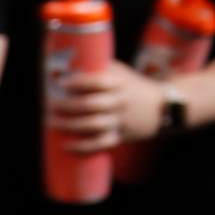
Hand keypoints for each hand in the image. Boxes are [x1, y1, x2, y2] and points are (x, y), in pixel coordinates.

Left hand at [49, 60, 166, 154]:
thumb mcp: (122, 73)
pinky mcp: (121, 136)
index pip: (98, 82)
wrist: (163, 108)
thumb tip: (65, 67)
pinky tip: (67, 145)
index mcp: (120, 83)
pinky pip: (101, 144)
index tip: (62, 83)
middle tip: (51, 104)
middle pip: (91, 105)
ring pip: (93, 125)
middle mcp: (120, 102)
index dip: (78, 83)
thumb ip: (98, 70)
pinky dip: (83, 147)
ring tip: (53, 122)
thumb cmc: (134, 86)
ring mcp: (121, 120)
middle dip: (67, 106)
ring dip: (71, 125)